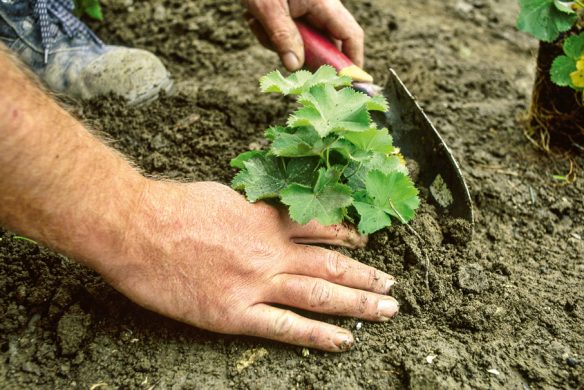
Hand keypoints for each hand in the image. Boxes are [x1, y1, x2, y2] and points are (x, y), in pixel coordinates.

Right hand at [95, 180, 398, 351]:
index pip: (318, 228)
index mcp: (265, 220)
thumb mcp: (223, 196)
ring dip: (357, 304)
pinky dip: (317, 336)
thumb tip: (266, 216)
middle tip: (392, 286)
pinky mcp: (234, 313)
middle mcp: (270, 252)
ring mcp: (255, 283)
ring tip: (386, 310)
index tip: (367, 243)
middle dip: (364, 276)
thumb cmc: (174, 207)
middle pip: (329, 263)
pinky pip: (285, 327)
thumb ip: (251, 211)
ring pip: (318, 294)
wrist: (137, 227)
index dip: (346, 236)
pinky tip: (344, 342)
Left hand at [242, 0, 363, 70]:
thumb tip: (294, 67)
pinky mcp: (294, 14)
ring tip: (259, 25)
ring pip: (304, 43)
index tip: (349, 83)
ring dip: (280, 43)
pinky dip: (273, 35)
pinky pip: (290, 35)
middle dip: (303, 55)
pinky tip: (257, 21)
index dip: (352, 62)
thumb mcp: (268, 8)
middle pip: (326, 44)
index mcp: (324, 4)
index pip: (350, 36)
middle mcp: (321, 8)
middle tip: (282, 58)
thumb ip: (282, 37)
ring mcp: (308, 11)